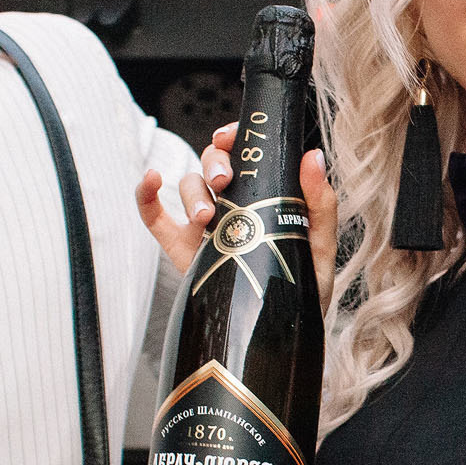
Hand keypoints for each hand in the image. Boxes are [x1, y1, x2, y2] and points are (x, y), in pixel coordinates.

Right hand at [134, 125, 339, 311]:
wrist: (281, 327)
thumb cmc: (304, 285)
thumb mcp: (319, 247)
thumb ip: (320, 204)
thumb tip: (312, 157)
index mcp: (261, 194)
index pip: (241, 153)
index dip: (231, 137)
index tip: (230, 137)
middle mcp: (231, 203)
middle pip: (211, 163)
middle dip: (214, 163)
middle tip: (225, 181)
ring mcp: (203, 224)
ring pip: (187, 186)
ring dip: (192, 192)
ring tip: (206, 218)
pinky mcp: (181, 247)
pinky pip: (154, 216)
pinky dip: (145, 195)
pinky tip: (150, 179)